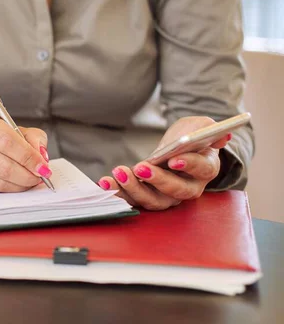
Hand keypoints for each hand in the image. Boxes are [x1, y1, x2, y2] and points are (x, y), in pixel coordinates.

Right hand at [0, 112, 51, 191]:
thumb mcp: (16, 130)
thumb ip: (34, 139)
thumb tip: (42, 156)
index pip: (7, 141)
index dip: (28, 156)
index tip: (43, 166)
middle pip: (3, 165)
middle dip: (26, 175)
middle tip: (39, 177)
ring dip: (19, 185)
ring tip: (29, 182)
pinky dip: (8, 190)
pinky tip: (14, 184)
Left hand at [98, 116, 230, 210]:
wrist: (180, 149)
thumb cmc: (192, 137)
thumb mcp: (200, 126)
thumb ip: (207, 129)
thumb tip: (221, 135)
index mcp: (206, 168)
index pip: (201, 169)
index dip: (188, 165)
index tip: (173, 159)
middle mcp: (189, 187)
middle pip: (176, 190)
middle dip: (158, 180)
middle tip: (140, 168)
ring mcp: (167, 196)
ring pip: (153, 200)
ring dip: (134, 189)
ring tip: (118, 173)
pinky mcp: (148, 196)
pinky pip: (134, 200)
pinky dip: (119, 193)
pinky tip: (106, 182)